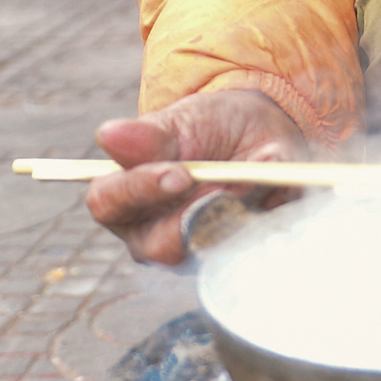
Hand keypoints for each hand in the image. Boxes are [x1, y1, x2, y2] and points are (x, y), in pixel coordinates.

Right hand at [85, 90, 308, 266]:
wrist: (257, 133)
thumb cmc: (205, 127)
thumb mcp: (179, 121)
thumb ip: (148, 136)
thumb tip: (108, 136)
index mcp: (121, 198)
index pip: (109, 203)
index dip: (140, 190)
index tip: (179, 174)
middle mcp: (148, 235)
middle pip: (158, 245)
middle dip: (194, 214)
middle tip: (222, 186)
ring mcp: (190, 253)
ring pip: (206, 252)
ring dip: (233, 217)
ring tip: (252, 182)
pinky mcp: (232, 259)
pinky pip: (247, 251)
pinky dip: (264, 219)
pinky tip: (272, 195)